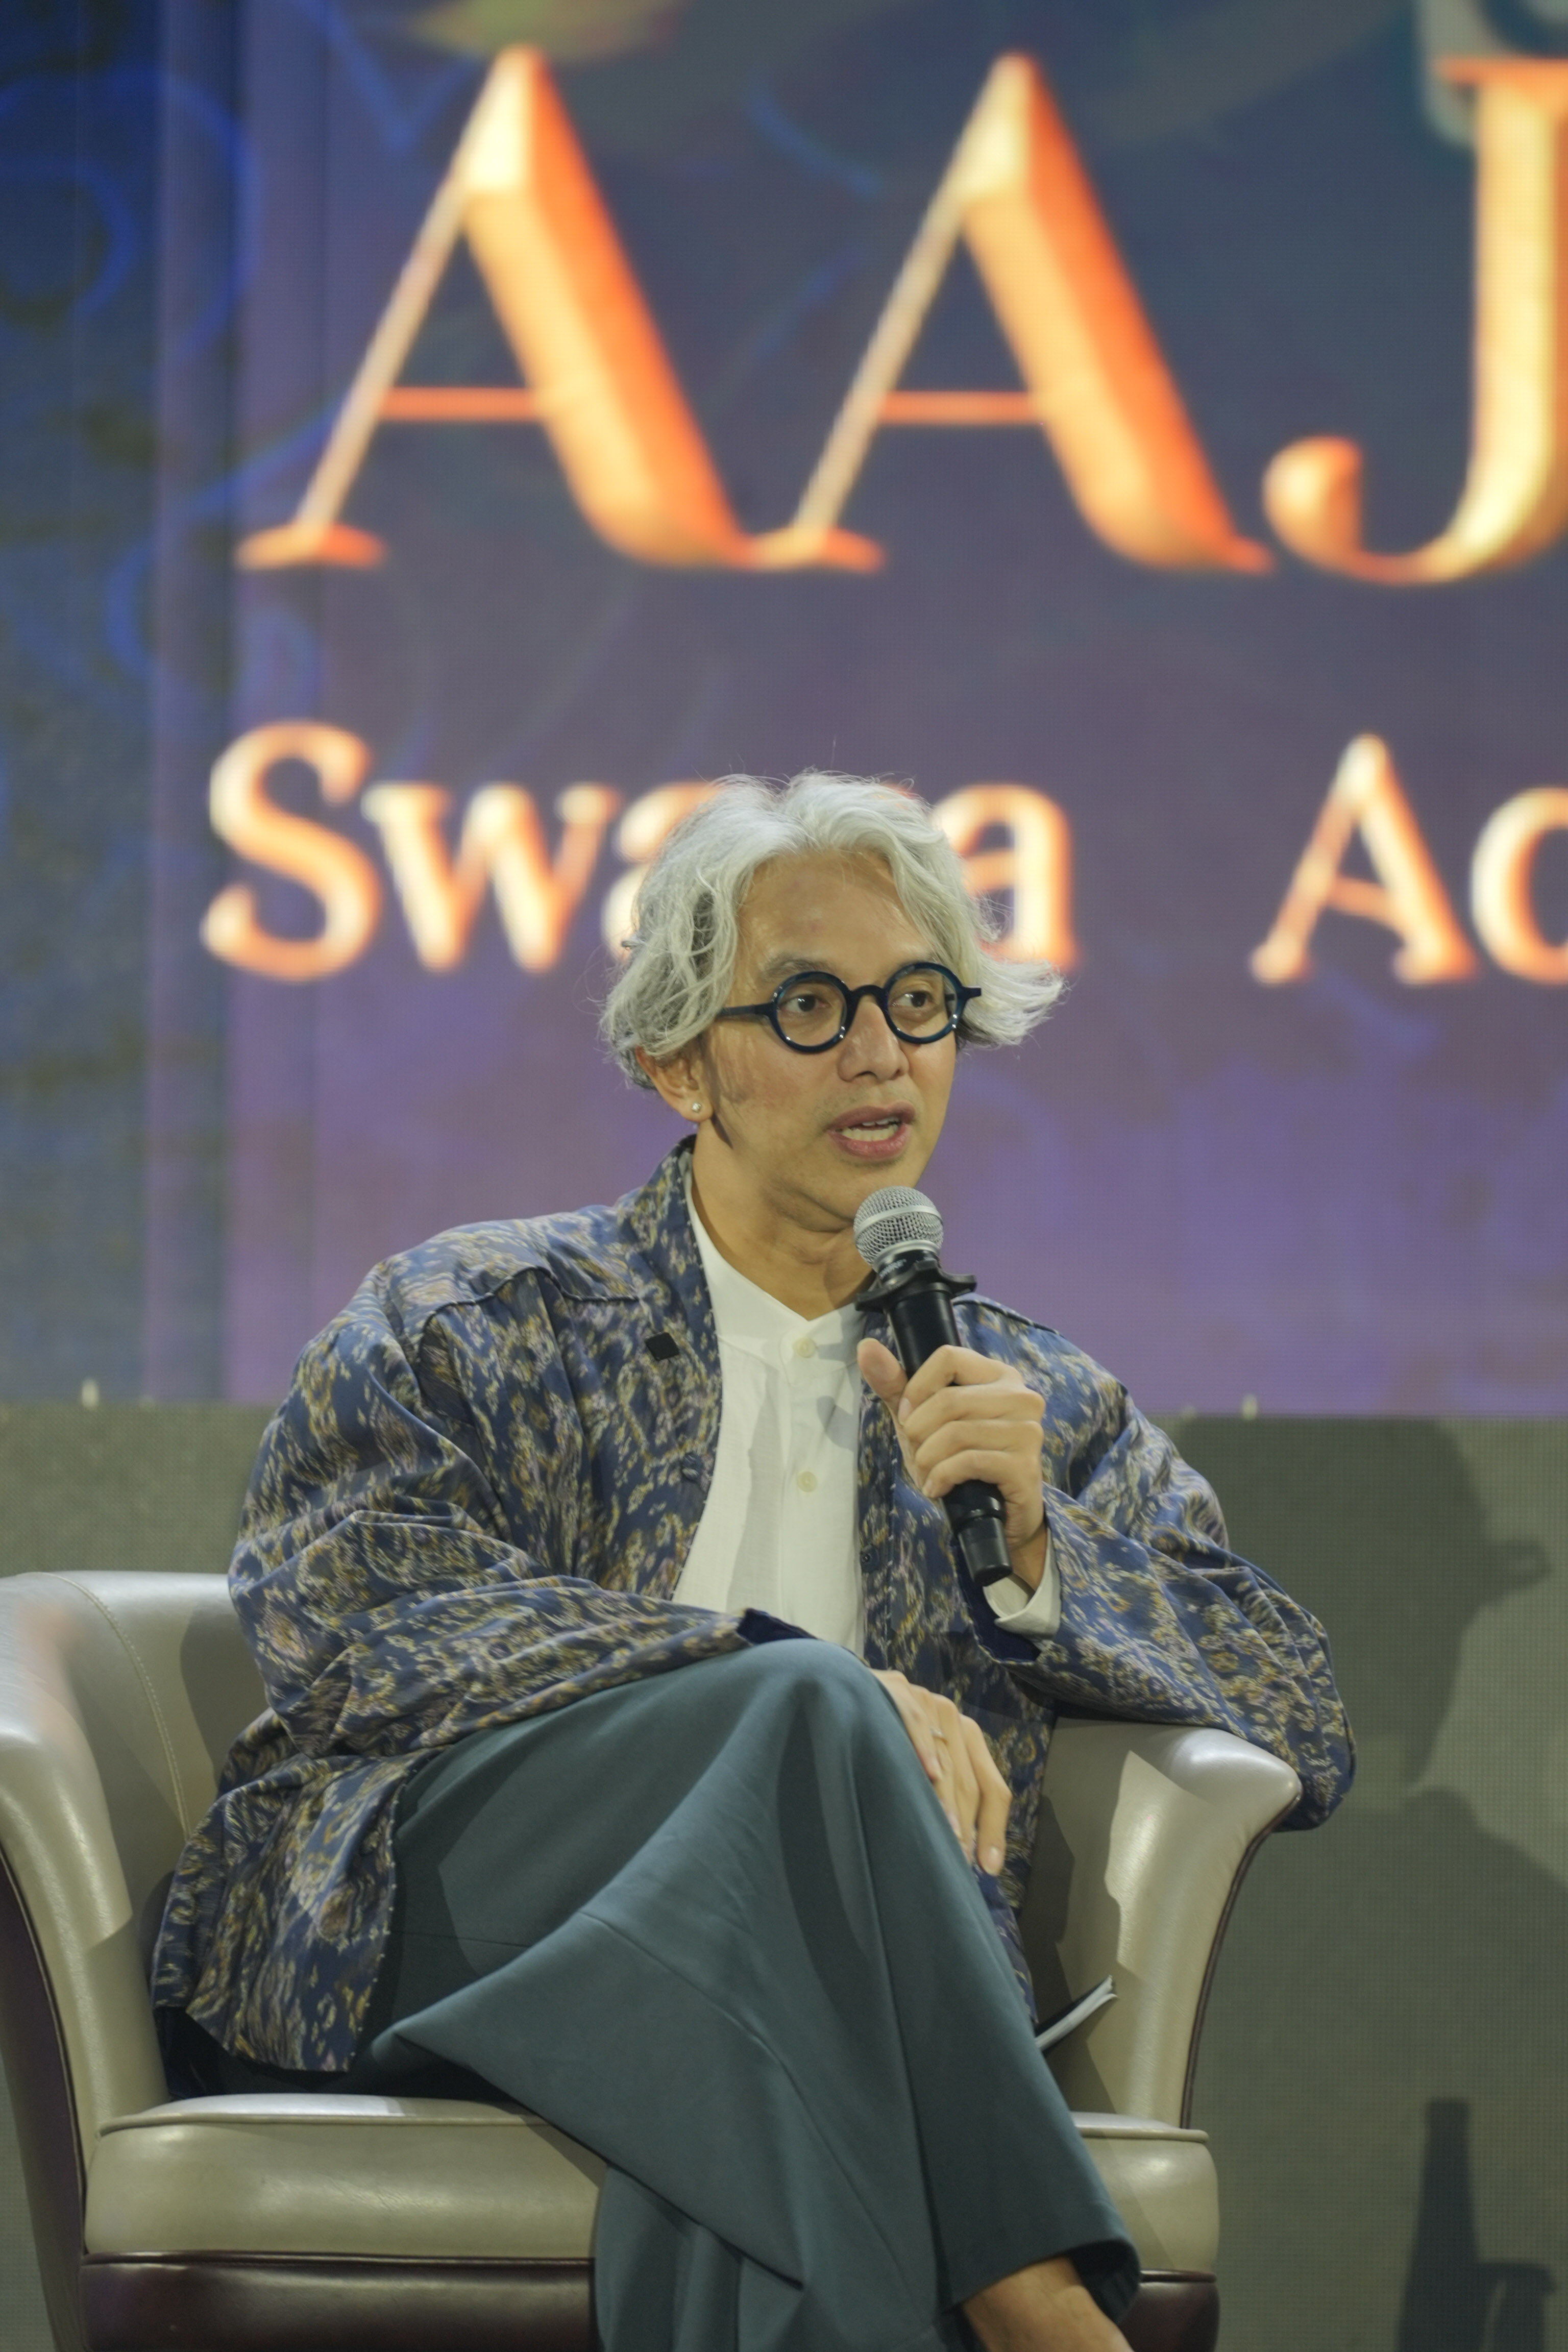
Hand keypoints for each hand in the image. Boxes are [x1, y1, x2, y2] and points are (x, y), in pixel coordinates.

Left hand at [859, 1337, 1048, 1588]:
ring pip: (956, 1432)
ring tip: (927, 1474)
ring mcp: (1027, 1431)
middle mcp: (1020, 1396)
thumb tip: (866, 1347)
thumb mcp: (921, 1420)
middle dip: (918, 1432)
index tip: (908, 1417)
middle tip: (917, 1454)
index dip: (917, 1388)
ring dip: (927, 1459)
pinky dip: (941, 1477)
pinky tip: (938, 1488)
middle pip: (948, 1399)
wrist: (995, 1517)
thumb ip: (895, 1384)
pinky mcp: (1025, 1465)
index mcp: (998, 1375)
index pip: (948, 1357)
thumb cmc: (957, 1461)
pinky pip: (968, 1461)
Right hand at [868, 1668, 1010, 1873]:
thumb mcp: (922, 1762)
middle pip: (968, 1781)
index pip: (991, 1787)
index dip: (994, 1829)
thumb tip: (961, 1851)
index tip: (990, 1868)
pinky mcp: (897, 1690)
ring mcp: (925, 1701)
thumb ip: (943, 1793)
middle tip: (958, 1863)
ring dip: (946, 1801)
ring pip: (945, 1759)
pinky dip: (924, 1748)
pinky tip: (928, 1774)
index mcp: (967, 1737)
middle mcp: (952, 1718)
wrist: (842, 1689)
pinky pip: (915, 1722)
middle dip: (966, 1825)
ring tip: (946, 1837)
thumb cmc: (884, 1735)